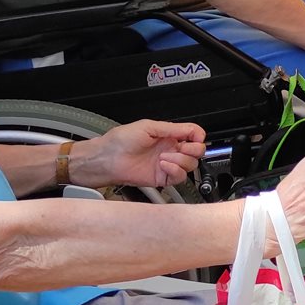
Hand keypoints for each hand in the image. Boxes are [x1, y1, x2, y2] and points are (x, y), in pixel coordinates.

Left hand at [77, 119, 205, 189]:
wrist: (106, 160)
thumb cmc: (120, 141)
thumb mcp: (148, 127)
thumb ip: (172, 128)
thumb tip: (192, 130)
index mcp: (168, 135)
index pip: (194, 135)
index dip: (198, 137)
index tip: (195, 138)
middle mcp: (170, 149)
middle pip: (196, 151)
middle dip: (193, 149)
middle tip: (182, 148)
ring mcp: (167, 164)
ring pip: (190, 165)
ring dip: (181, 160)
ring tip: (164, 157)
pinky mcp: (162, 178)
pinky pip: (179, 177)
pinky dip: (175, 170)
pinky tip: (163, 165)